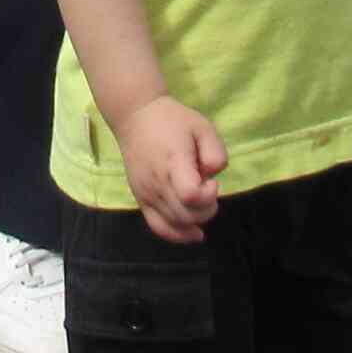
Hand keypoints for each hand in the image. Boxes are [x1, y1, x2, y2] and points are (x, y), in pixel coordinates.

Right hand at [116, 96, 227, 244]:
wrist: (135, 117)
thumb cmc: (172, 120)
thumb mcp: (203, 127)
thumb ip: (216, 154)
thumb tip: (212, 177)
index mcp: (173, 162)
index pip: (190, 195)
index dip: (208, 194)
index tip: (210, 180)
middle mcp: (157, 183)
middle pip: (186, 215)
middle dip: (206, 208)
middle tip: (207, 188)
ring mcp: (146, 194)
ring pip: (175, 224)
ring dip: (195, 219)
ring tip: (199, 200)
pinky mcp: (140, 200)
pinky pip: (158, 227)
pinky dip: (177, 235)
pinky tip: (193, 234)